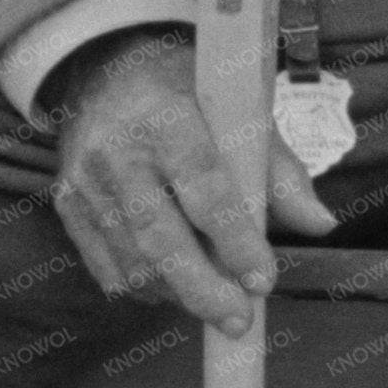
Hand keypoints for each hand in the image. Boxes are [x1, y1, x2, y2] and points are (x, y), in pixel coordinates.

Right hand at [43, 28, 335, 336]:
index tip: (263, 280)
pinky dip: (145, 287)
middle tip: (239, 320)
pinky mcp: (67, 204)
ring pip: (132, 261)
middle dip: (203, 288)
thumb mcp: (241, 110)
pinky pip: (106, 267)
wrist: (107, 67)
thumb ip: (279, 171)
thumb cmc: (190, 90)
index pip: (204, 186)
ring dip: (178, 293)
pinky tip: (175, 287)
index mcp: (167, 115)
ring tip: (216, 301)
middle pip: (158, 237)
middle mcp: (117, 149)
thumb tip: (320, 224)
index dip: (234, 239)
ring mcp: (85, 180)